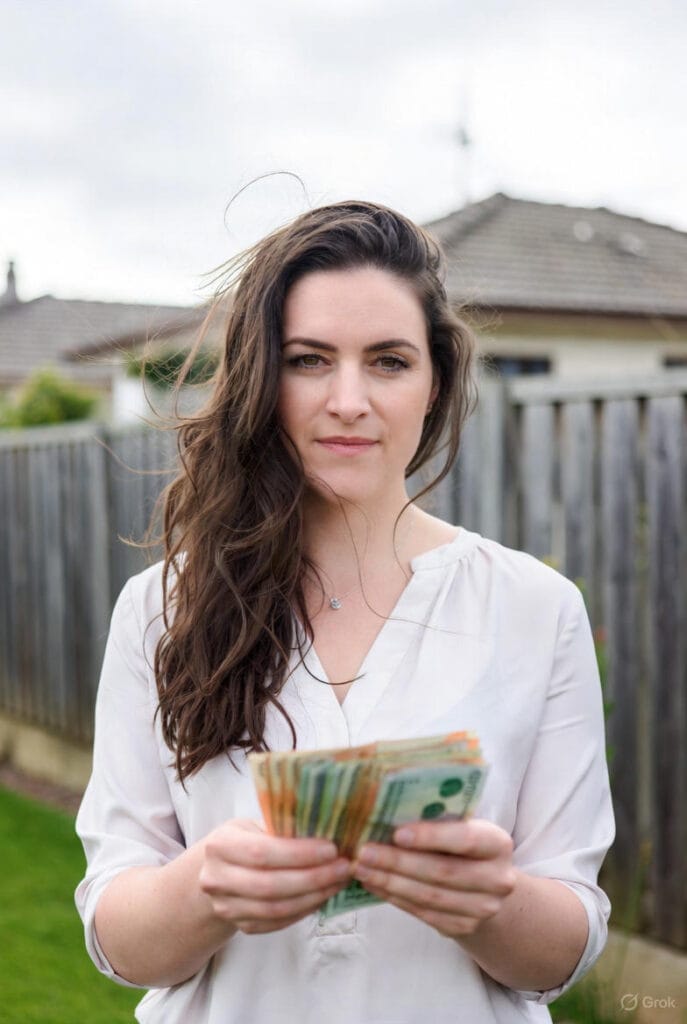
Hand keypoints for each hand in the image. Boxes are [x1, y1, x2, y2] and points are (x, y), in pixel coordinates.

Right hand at [198, 819, 351, 934]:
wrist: (218, 871)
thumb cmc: (245, 839)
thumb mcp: (255, 824)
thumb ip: (282, 828)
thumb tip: (327, 828)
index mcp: (220, 845)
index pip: (262, 853)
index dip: (299, 854)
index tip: (331, 849)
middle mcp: (217, 879)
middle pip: (270, 885)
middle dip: (313, 878)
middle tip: (343, 867)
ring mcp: (227, 907)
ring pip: (276, 909)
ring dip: (314, 896)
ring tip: (339, 881)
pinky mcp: (241, 926)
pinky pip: (278, 923)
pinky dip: (305, 910)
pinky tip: (323, 896)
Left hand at [352, 818, 516, 937]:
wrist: (487, 884)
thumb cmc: (463, 843)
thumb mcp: (461, 825)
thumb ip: (438, 818)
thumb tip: (388, 810)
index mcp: (497, 844)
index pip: (465, 839)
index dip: (431, 837)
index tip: (397, 833)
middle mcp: (497, 879)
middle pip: (442, 872)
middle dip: (398, 862)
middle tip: (364, 852)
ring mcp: (482, 908)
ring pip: (429, 896)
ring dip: (390, 882)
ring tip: (361, 869)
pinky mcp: (464, 927)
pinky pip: (423, 913)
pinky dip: (395, 898)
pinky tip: (374, 885)